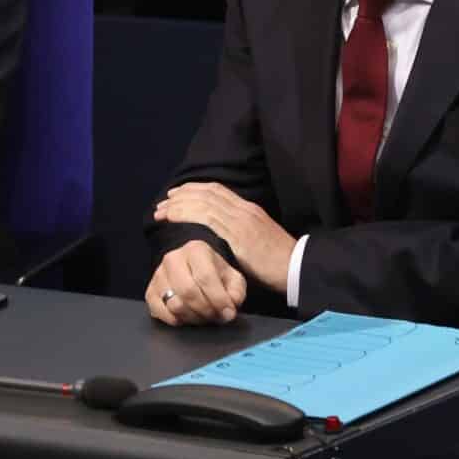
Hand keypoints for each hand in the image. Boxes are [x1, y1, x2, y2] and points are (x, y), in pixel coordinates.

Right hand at [146, 240, 249, 326]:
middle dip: (206, 310)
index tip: (228, 313)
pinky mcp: (150, 291)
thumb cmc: (213, 272)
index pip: (206, 277)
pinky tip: (187, 317)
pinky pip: (161, 313)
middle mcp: (173, 259)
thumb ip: (236, 291)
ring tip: (203, 316)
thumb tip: (230, 308)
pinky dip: (177, 320)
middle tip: (215, 316)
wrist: (192, 265)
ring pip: (174, 304)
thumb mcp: (231, 276)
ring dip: (193, 317)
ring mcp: (159, 276)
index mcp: (196, 250)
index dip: (219, 299)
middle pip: (188, 292)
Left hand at [152, 182, 297, 292]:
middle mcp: (243, 210)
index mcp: (249, 209)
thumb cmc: (277, 261)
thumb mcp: (257, 240)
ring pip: (204, 203)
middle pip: (207, 193)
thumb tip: (219, 237)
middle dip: (182, 195)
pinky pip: (207, 219)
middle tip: (163, 202)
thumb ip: (240, 234)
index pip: (217, 190)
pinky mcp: (238, 235)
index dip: (194, 190)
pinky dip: (187, 214)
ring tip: (162, 211)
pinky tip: (173, 217)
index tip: (177, 195)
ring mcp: (241, 220)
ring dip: (179, 205)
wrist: (296, 267)